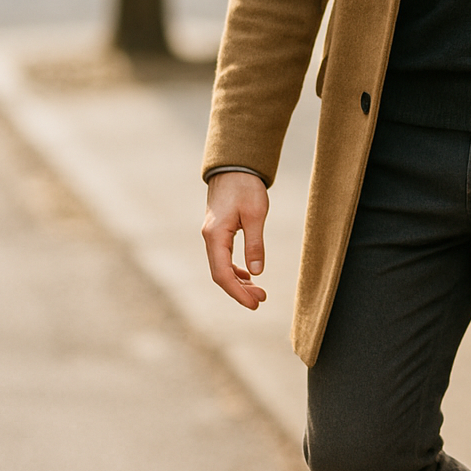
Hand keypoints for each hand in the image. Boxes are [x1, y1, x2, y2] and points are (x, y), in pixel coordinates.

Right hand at [202, 172, 269, 308]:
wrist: (234, 167)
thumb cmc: (245, 187)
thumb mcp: (256, 214)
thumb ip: (255, 244)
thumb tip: (257, 272)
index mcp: (215, 236)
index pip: (222, 273)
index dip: (237, 292)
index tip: (254, 303)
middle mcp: (210, 238)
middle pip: (221, 274)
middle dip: (240, 290)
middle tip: (261, 299)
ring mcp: (212, 236)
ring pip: (222, 267)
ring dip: (238, 281)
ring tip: (258, 291)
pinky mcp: (218, 232)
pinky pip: (223, 257)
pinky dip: (235, 269)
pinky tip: (248, 275)